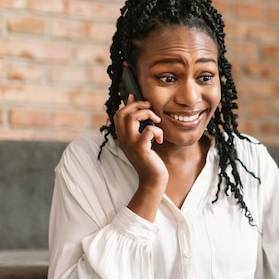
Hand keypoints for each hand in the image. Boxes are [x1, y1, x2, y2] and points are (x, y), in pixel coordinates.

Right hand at [114, 95, 166, 221]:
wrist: (152, 180)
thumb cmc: (150, 160)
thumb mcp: (142, 142)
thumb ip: (139, 129)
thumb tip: (140, 113)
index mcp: (123, 137)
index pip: (118, 114)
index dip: (128, 104)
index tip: (138, 99)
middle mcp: (123, 139)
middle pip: (122, 113)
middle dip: (138, 105)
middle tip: (150, 107)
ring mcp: (130, 144)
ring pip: (132, 118)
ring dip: (147, 114)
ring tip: (157, 121)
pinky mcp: (141, 149)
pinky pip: (148, 131)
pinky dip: (157, 130)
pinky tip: (160, 139)